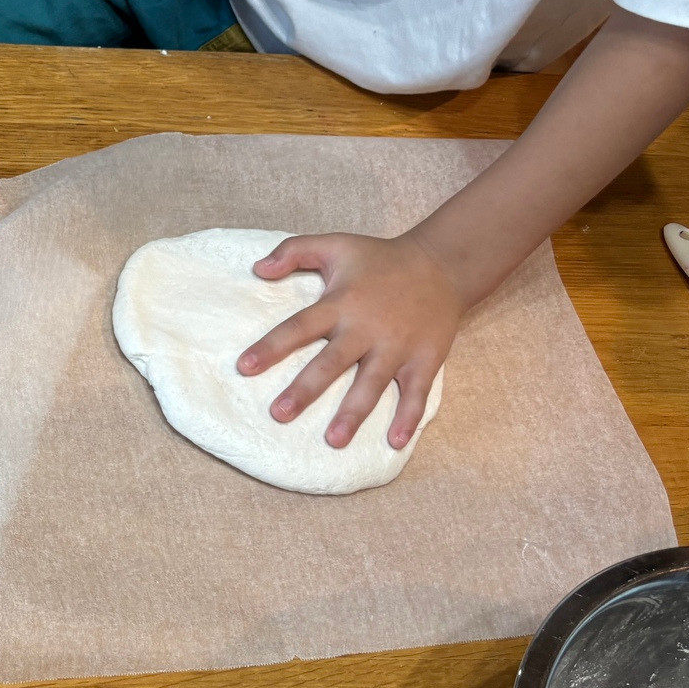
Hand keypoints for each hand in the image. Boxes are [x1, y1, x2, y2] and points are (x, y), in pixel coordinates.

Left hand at [236, 232, 464, 450]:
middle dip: (306, 389)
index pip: (299, 327)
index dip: (272, 346)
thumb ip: (294, 251)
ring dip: (353, 413)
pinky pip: (417, 393)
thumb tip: (257, 269)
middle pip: (331, 363)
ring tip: (334, 439)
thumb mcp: (336, 245)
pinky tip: (395, 442)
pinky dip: (409, 418)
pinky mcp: (425, 359)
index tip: (245, 367)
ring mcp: (397, 347)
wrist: (443, 264)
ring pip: (372, 384)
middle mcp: (366, 328)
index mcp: (341, 303)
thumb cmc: (381, 259)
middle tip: (280, 414)